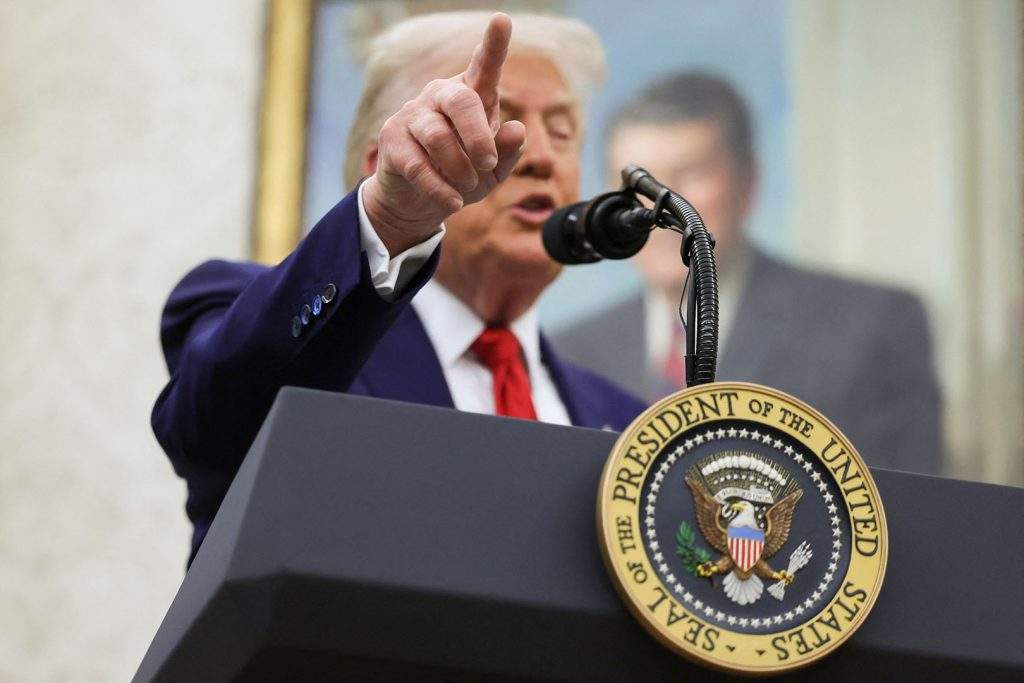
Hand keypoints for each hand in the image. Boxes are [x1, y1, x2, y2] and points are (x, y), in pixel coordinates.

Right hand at [362, 12, 526, 254]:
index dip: (494, 45)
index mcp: (470, 96)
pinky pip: (418, 164)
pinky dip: (440, 187)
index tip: (503, 20)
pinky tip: (453, 201)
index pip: (483, 67)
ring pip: (438, 137)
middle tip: (489, 162)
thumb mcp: (493, 171)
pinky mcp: (392, 140)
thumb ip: (508, 152)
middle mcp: (439, 96)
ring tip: (468, 187)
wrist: (418, 202)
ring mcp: (412, 114)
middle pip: (460, 101)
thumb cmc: (462, 176)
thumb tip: (517, 130)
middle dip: (478, 136)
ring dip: (459, 168)